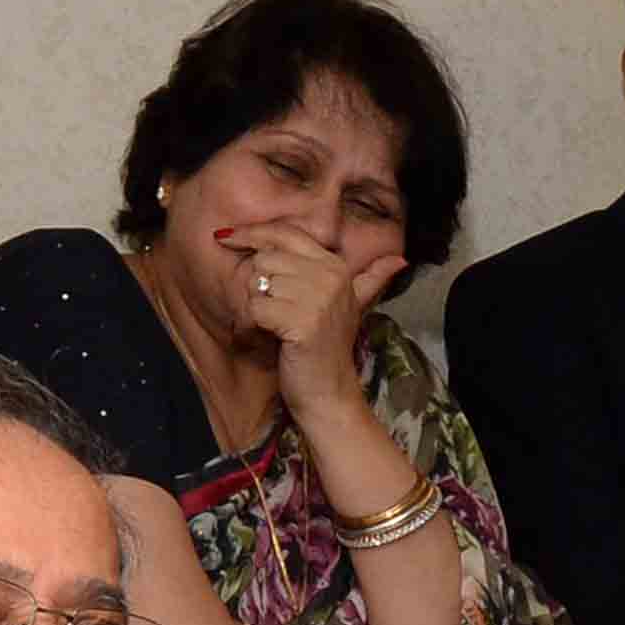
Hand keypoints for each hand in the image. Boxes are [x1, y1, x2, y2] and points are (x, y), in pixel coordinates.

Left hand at [216, 225, 405, 407]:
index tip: (224, 236)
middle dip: (258, 285)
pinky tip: (271, 337)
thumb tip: (400, 261)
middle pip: (265, 259)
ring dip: (257, 307)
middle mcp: (330, 276)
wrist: (330, 393)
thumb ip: (371, 279)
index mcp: (337, 266)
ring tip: (276, 326)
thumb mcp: (353, 306)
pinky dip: (253, 325)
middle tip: (274, 311)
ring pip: (257, 282)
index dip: (251, 232)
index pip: (284, 233)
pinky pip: (255, 308)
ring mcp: (318, 299)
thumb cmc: (329, 348)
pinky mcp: (301, 322)